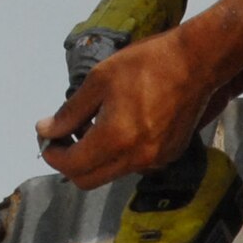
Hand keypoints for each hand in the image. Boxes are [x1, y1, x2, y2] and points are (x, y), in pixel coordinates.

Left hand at [36, 28, 213, 190]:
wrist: (197, 62)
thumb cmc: (145, 64)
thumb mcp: (99, 81)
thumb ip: (70, 112)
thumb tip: (46, 130)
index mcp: (116, 138)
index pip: (72, 165)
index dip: (52, 154)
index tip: (45, 137)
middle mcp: (137, 158)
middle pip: (88, 180)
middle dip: (69, 162)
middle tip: (62, 136)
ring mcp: (156, 161)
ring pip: (110, 173)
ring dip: (92, 158)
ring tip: (90, 125)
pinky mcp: (169, 155)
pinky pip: (132, 165)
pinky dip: (116, 154)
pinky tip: (117, 126)